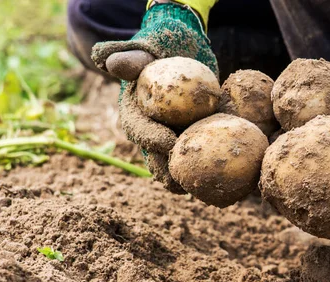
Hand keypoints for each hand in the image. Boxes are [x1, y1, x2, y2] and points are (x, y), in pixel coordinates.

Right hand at [90, 3, 218, 192]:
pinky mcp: (190, 138)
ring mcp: (171, 137)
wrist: (183, 49)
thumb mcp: (146, 47)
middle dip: (167, 170)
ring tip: (202, 188)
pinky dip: (206, 167)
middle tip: (183, 180)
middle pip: (155, 157)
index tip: (169, 142)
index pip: (139, 129)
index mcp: (134, 113)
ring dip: (186, 178)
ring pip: (174, 164)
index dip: (152, 138)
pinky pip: (196, 156)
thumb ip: (129, 55)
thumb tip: (105, 60)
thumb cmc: (161, 46)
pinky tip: (224, 178)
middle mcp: (150, 130)